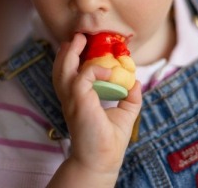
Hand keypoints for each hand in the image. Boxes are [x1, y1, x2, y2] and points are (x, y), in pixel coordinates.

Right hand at [52, 33, 141, 180]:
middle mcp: (70, 96)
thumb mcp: (124, 113)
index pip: (70, 73)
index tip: (85, 45)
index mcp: (76, 98)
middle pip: (61, 67)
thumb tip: (137, 81)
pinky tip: (109, 71)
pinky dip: (96, 68)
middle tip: (77, 37)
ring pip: (64, 68)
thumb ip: (130, 96)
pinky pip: (85, 75)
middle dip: (67, 50)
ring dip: (71, 52)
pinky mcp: (79, 100)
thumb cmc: (109, 139)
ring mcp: (71, 98)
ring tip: (80, 39)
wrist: (103, 160)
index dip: (74, 58)